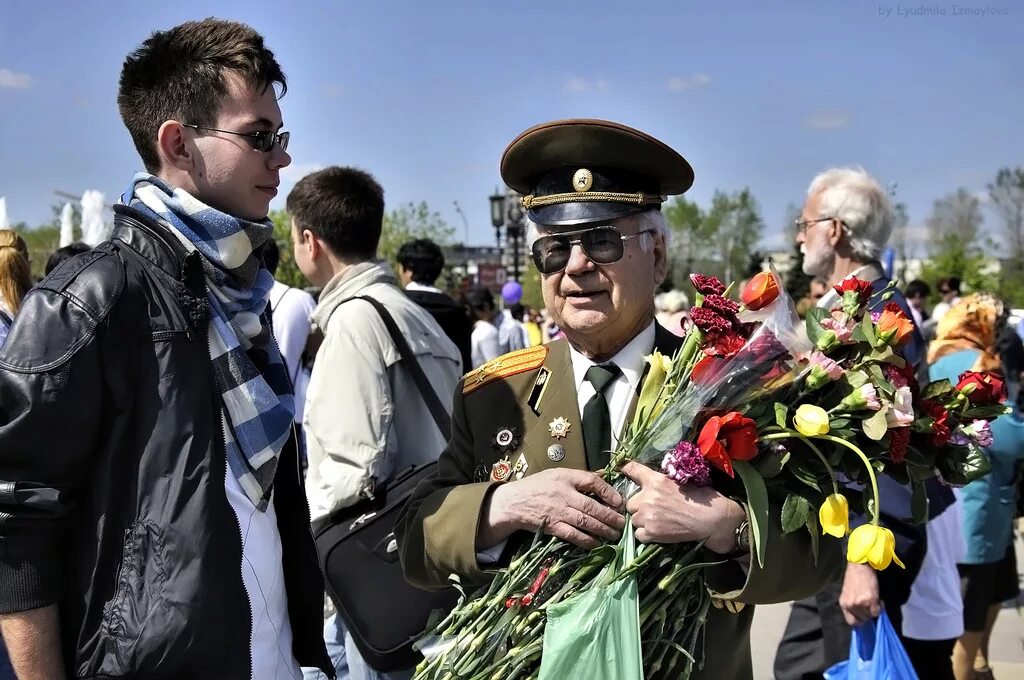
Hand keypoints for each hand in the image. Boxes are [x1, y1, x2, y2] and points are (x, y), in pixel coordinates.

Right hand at [479, 468, 624, 549]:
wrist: (514, 502)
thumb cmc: (537, 486)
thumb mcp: (557, 474)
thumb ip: (578, 478)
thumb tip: (604, 478)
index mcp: (565, 477)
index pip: (592, 481)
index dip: (608, 491)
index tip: (619, 501)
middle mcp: (563, 494)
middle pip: (591, 505)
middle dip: (610, 515)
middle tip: (622, 522)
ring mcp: (558, 511)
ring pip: (585, 522)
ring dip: (602, 529)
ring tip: (615, 534)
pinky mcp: (552, 526)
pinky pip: (572, 535)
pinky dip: (586, 540)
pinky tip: (597, 543)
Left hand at [620, 461, 743, 551]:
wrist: (712, 519)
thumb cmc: (701, 498)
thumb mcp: (679, 481)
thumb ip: (660, 481)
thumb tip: (649, 481)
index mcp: (656, 480)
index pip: (632, 469)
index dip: (624, 468)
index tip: (620, 468)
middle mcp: (648, 497)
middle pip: (630, 502)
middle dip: (638, 505)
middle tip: (652, 508)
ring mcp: (648, 516)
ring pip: (633, 518)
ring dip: (642, 519)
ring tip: (657, 520)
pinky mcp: (652, 533)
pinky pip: (638, 534)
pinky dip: (645, 534)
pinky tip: (657, 530)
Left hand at [839, 561, 880, 625]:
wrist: (859, 565)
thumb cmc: (854, 577)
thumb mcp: (849, 593)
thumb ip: (853, 604)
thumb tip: (861, 615)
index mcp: (844, 604)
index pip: (852, 622)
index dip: (860, 620)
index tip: (864, 616)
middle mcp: (850, 605)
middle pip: (863, 620)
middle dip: (868, 613)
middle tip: (870, 604)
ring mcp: (860, 603)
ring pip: (870, 616)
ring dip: (874, 609)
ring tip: (873, 600)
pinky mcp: (870, 600)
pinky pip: (877, 612)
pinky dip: (880, 607)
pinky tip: (878, 600)